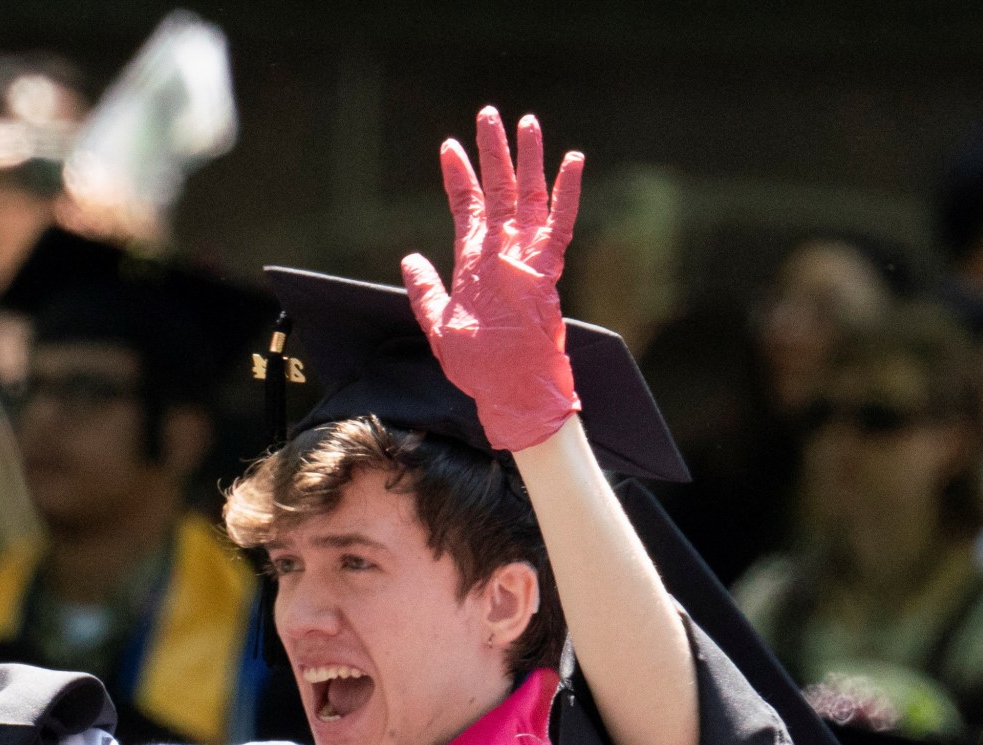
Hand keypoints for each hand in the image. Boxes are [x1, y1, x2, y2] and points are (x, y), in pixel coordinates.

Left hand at [400, 107, 583, 453]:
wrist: (509, 391)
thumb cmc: (479, 366)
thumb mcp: (439, 325)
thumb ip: (426, 290)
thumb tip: (409, 259)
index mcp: (475, 263)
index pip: (467, 207)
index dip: (459, 176)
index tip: (449, 146)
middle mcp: (501, 253)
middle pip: (498, 189)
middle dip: (494, 151)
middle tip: (489, 113)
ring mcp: (525, 259)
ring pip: (529, 197)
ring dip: (528, 160)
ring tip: (526, 122)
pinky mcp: (546, 270)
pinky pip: (559, 225)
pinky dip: (566, 194)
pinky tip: (573, 161)